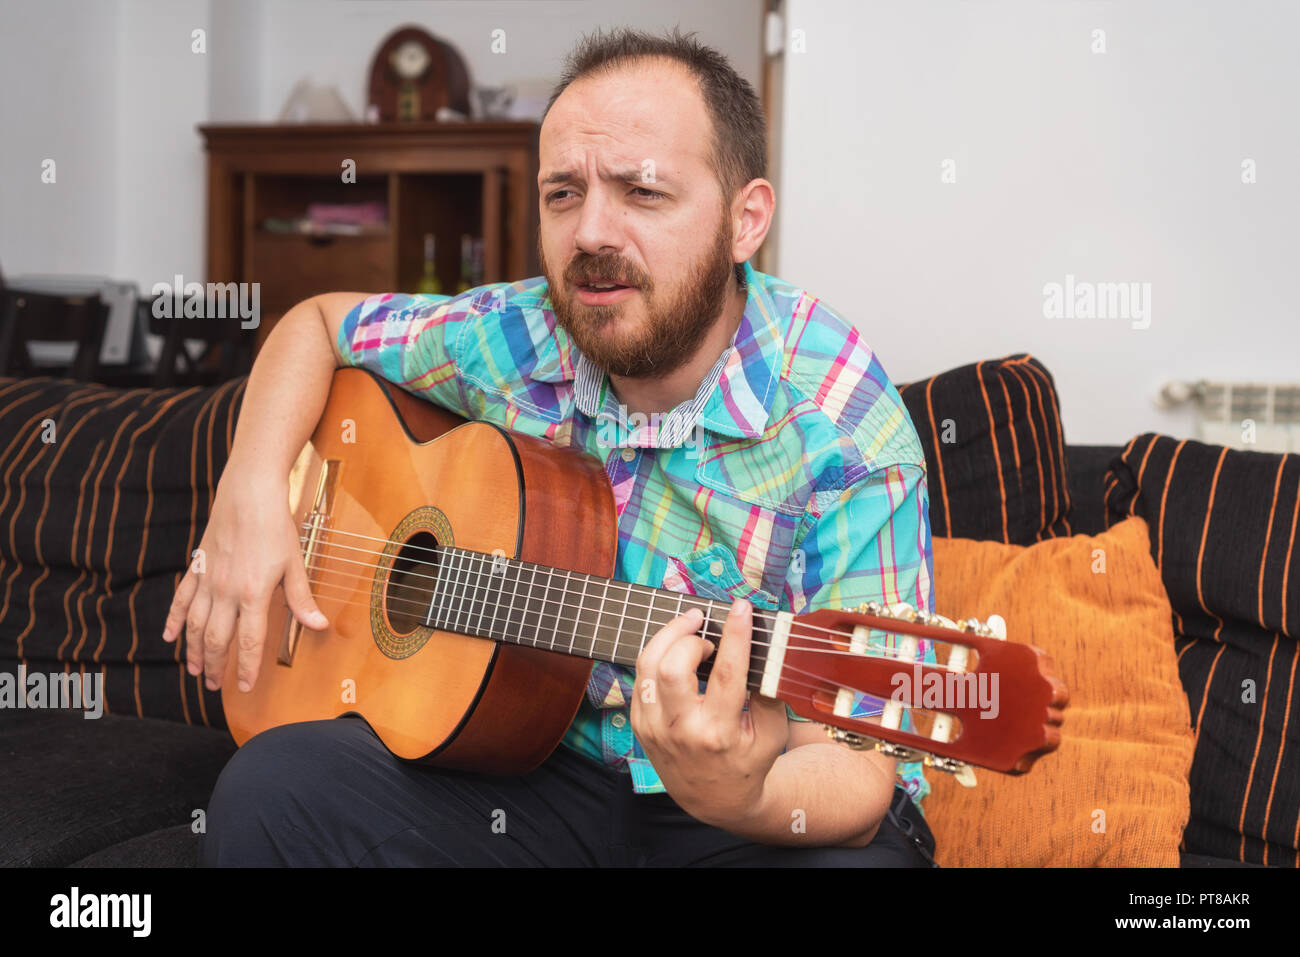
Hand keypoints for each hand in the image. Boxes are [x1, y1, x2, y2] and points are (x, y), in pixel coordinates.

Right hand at [161, 467, 327, 692]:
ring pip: (195, 625)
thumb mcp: (295, 563)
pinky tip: (170, 638)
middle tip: (215, 686)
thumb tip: (319, 626)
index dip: (247, 667)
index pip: (250, 642)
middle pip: (217, 639)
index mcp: (254, 594)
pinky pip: (182, 600)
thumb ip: (301, 599)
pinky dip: (174, 620)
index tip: (246, 687)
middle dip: (215, 666)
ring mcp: (208, 580)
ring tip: (194, 671)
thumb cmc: (276, 526)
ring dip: (193, 650)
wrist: (248, 494)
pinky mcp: (197, 567)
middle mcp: (226, 591)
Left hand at [631, 598, 789, 829]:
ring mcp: (654, 728)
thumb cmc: (747, 763)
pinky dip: (658, 656)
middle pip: (672, 667)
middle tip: (708, 631)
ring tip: (690, 628)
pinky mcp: (640, 724)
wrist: (713, 799)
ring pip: (647, 666)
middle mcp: (681, 731)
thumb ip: (770, 694)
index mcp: (718, 733)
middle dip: (690, 636)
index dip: (735, 635)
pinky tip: (675, 651)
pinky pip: (641, 677)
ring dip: (668, 637)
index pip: (727, 674)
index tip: (741, 608)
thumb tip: (766, 649)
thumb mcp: (772, 735)